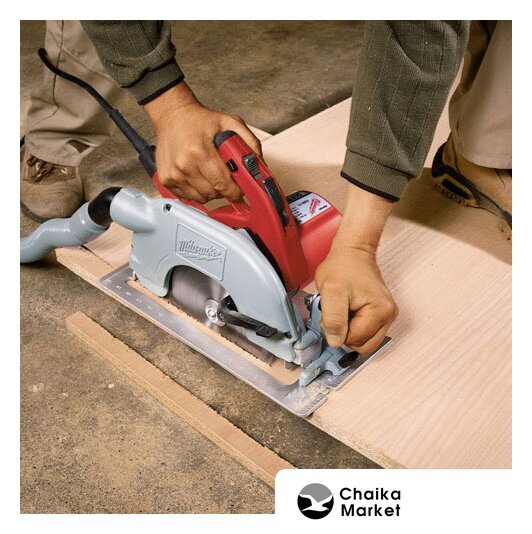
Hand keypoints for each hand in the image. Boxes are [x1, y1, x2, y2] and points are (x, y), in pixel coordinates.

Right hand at [144, 82, 261, 202]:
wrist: (173, 115)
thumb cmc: (200, 120)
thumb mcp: (231, 123)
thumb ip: (249, 144)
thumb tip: (259, 167)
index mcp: (199, 152)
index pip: (223, 185)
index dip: (236, 191)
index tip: (240, 189)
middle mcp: (184, 165)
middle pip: (214, 194)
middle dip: (224, 189)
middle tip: (225, 176)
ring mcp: (173, 175)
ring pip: (202, 198)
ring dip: (211, 191)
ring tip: (210, 173)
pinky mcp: (166, 180)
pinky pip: (189, 197)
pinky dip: (197, 191)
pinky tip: (198, 176)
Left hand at [315, 182, 397, 353]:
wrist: (352, 252)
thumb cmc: (343, 267)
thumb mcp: (331, 291)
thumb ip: (333, 319)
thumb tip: (336, 342)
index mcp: (380, 312)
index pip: (355, 340)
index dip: (337, 331)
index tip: (332, 313)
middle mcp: (389, 316)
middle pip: (362, 345)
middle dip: (345, 334)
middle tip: (337, 313)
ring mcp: (387, 316)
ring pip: (363, 342)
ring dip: (348, 331)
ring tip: (343, 311)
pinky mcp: (381, 315)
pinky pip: (365, 333)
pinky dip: (353, 327)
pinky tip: (348, 312)